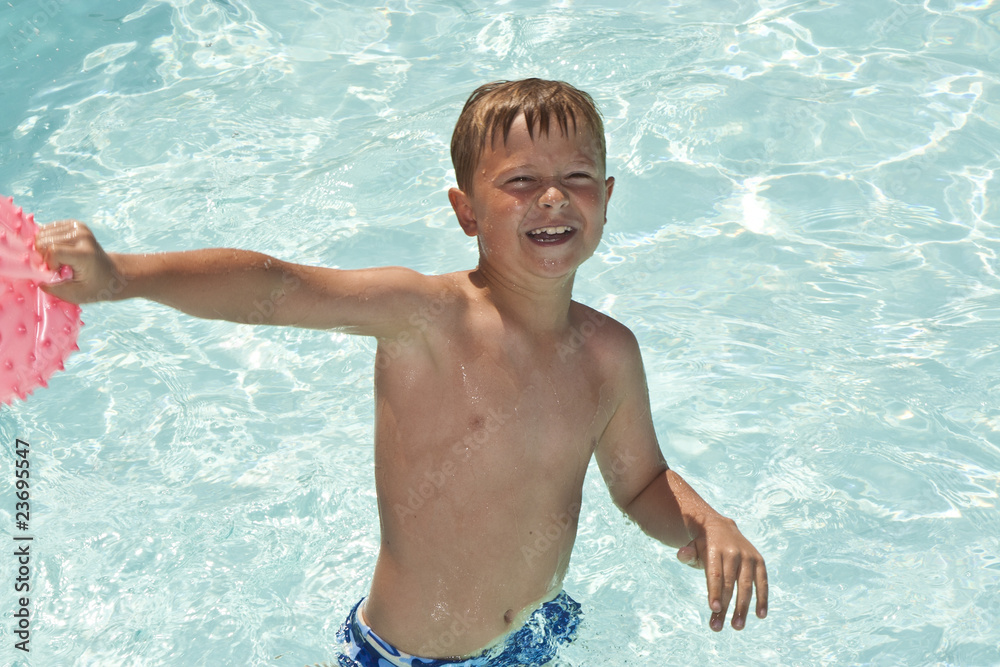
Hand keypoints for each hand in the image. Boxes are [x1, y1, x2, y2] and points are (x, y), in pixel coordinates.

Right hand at [35, 220, 123, 303]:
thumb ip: (56, 290)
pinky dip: (47, 241)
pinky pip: (47, 229)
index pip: (53, 251)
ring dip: (44, 249)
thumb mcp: (77, 295)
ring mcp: (79, 227)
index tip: (58, 273)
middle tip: (58, 267)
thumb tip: (40, 282)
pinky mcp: (74, 224)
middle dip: (44, 256)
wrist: (112, 274)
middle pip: (44, 241)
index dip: (49, 264)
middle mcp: (83, 236)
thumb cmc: (95, 286)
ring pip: (42, 234)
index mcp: (85, 254)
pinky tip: (59, 251)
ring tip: (60, 260)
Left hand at [677, 516, 767, 631]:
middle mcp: (733, 552)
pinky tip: (760, 615)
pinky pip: (762, 582)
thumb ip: (687, 554)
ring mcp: (748, 557)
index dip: (715, 591)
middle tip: (717, 627)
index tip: (714, 609)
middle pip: (729, 583)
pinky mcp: (759, 561)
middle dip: (725, 607)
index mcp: (715, 549)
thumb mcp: (693, 547)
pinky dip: (762, 599)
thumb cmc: (704, 545)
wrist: (722, 527)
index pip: (715, 573)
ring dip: (742, 608)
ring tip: (737, 626)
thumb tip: (682, 555)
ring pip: (746, 586)